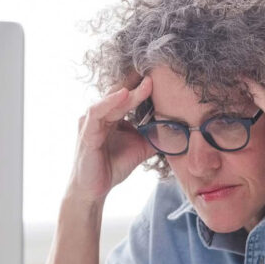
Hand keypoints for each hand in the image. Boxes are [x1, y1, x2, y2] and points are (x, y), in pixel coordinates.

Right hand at [66, 73, 156, 206]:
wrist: (94, 190)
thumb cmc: (112, 167)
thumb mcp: (140, 148)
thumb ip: (155, 137)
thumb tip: (178, 130)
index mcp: (111, 116)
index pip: (128, 96)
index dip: (143, 87)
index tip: (162, 78)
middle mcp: (99, 115)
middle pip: (121, 94)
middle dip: (138, 84)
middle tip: (158, 73)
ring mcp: (91, 122)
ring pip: (110, 101)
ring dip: (129, 92)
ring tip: (147, 83)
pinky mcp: (86, 133)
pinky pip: (97, 113)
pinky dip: (110, 102)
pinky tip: (124, 95)